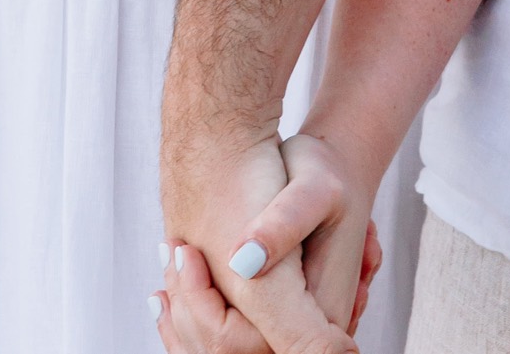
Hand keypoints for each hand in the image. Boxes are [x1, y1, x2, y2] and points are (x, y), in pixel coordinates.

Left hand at [159, 134, 356, 353]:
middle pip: (224, 350)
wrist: (335, 173)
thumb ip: (285, 225)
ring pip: (219, 349)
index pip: (237, 343)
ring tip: (174, 257)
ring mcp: (287, 329)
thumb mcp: (315, 189)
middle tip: (175, 248)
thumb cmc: (326, 176)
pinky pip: (224, 341)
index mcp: (318, 313)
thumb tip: (244, 263)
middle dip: (188, 306)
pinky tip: (175, 286)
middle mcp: (304, 331)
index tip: (187, 251)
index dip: (202, 305)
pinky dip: (194, 317)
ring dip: (186, 311)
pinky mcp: (272, 320)